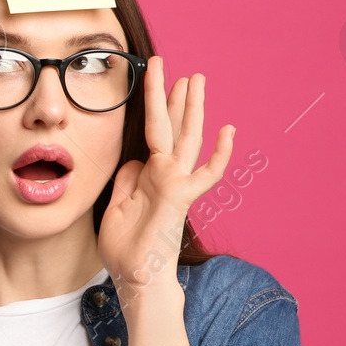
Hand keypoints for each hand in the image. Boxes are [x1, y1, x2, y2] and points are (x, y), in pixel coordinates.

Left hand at [99, 55, 234, 301]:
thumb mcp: (115, 206)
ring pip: (187, 137)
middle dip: (173, 96)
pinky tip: (229, 129)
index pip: (152, 134)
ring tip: (196, 78)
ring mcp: (175, 183)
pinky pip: (206, 172)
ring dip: (192, 108)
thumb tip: (134, 160)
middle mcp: (165, 174)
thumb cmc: (125, 249)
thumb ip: (125, 180)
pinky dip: (220, 153)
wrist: (135, 278)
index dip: (153, 108)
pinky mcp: (181, 196)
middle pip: (171, 127)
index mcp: (148, 175)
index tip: (154, 81)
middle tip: (176, 67)